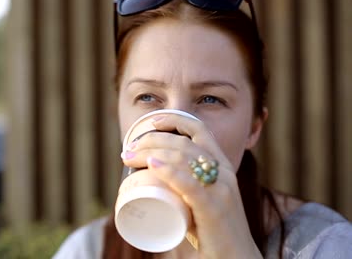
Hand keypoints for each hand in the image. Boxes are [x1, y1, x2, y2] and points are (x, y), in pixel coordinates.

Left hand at [121, 114, 261, 258]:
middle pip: (182, 143)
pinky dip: (170, 173)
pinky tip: (153, 166)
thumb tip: (146, 183)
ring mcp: (221, 190)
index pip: (199, 130)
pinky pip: (191, 186)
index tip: (150, 123)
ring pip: (182, 158)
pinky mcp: (215, 209)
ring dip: (150, 153)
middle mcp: (224, 172)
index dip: (174, 120)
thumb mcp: (199, 201)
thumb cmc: (212, 231)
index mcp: (221, 165)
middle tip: (127, 152)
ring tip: (129, 158)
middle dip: (150, 140)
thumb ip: (181, 189)